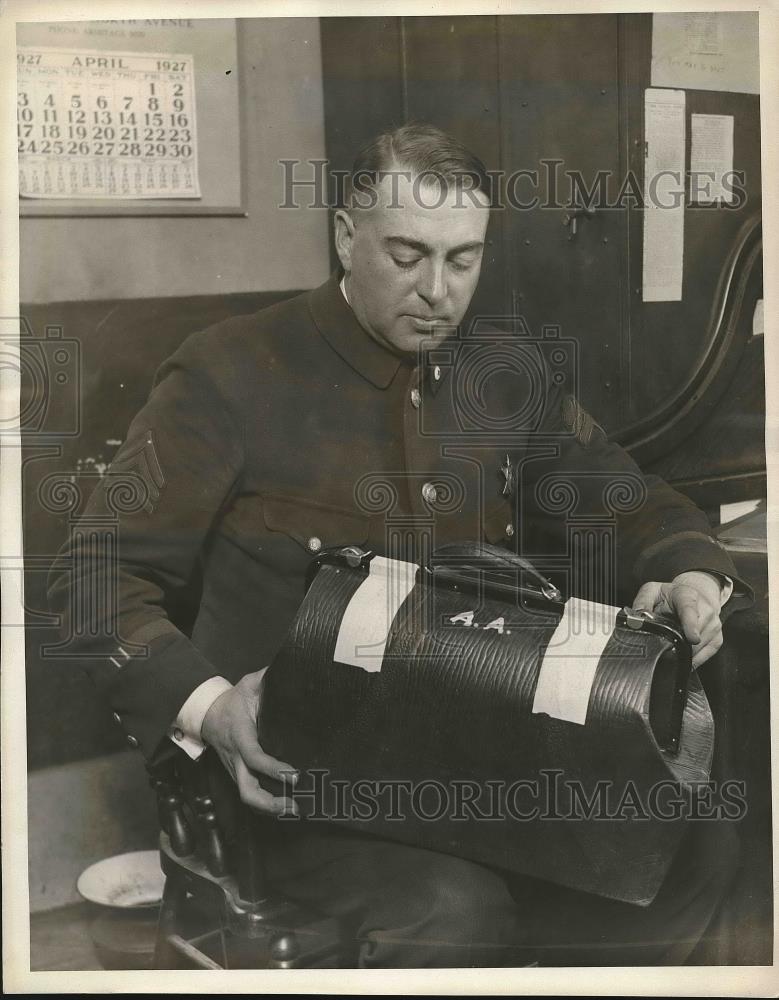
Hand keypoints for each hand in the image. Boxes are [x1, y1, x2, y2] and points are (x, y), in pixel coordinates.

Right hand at [201, 667, 297, 814]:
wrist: (206, 714)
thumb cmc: (232, 700)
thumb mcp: (248, 685)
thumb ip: (267, 678)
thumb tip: (289, 669)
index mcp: (240, 736)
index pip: (255, 758)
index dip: (274, 770)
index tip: (295, 775)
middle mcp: (235, 758)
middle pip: (247, 791)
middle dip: (269, 804)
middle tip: (294, 806)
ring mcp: (234, 769)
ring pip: (247, 797)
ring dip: (269, 808)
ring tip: (293, 810)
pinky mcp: (236, 774)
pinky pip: (249, 793)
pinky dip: (265, 804)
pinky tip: (284, 805)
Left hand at [632, 571, 723, 668]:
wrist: (695, 595)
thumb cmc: (671, 595)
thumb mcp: (653, 591)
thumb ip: (642, 602)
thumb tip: (636, 620)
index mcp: (687, 596)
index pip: (690, 611)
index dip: (691, 625)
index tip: (692, 638)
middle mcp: (706, 610)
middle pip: (697, 634)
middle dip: (679, 644)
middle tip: (664, 645)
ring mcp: (714, 625)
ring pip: (700, 648)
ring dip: (684, 652)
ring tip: (672, 643)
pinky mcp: (717, 639)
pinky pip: (705, 656)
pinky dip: (692, 659)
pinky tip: (682, 654)